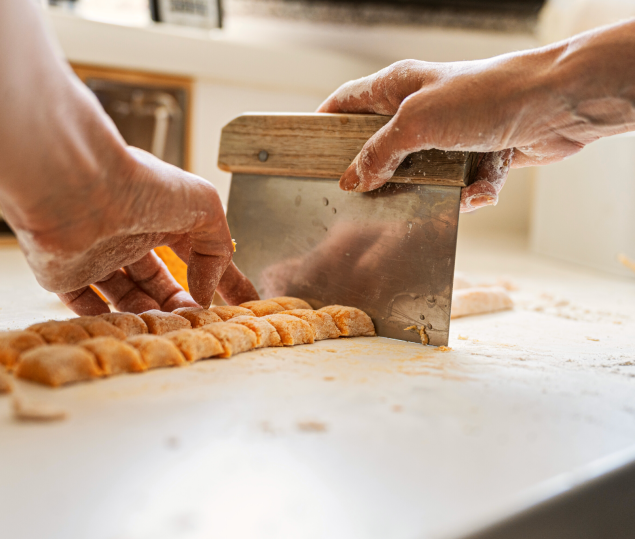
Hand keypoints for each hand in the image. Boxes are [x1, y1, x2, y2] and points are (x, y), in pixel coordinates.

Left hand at [1, 148, 258, 315]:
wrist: (76, 188)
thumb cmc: (139, 186)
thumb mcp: (204, 207)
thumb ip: (217, 248)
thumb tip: (205, 290)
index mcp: (160, 214)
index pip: (196, 251)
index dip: (221, 278)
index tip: (241, 304)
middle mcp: (127, 234)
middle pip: (159, 281)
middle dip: (181, 304)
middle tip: (196, 322)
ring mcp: (96, 255)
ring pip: (127, 297)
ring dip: (150, 316)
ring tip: (167, 329)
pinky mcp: (65, 274)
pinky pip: (86, 306)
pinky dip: (109, 322)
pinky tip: (130, 331)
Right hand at [318, 27, 634, 211]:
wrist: (557, 105)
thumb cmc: (486, 96)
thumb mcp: (417, 123)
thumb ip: (379, 152)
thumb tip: (352, 180)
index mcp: (398, 86)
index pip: (347, 102)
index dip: (325, 124)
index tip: (308, 153)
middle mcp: (422, 108)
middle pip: (383, 146)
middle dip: (383, 174)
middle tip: (370, 196)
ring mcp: (451, 132)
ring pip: (424, 174)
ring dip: (437, 189)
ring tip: (447, 190)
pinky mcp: (478, 154)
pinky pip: (462, 185)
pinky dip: (472, 190)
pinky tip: (483, 186)